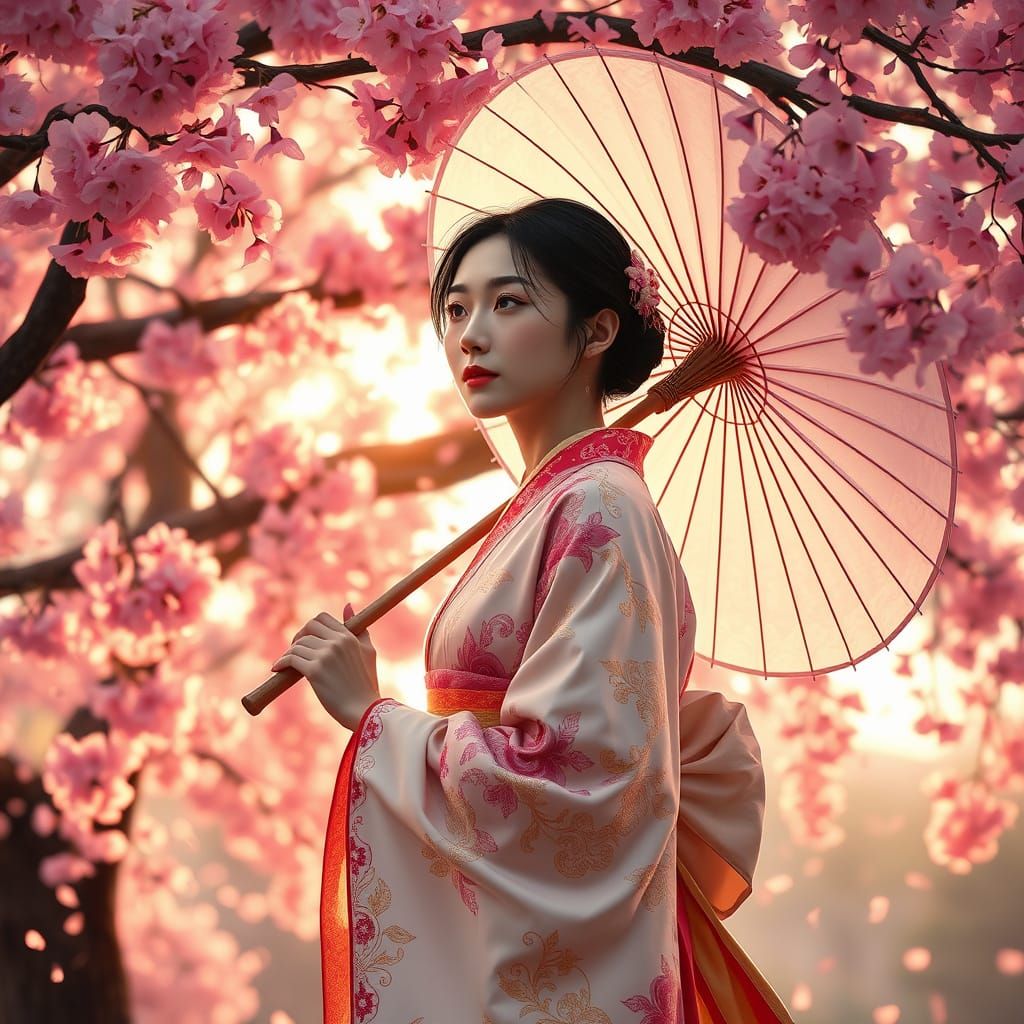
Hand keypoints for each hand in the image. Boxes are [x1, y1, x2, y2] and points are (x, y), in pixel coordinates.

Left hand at [271, 603, 379, 730]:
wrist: (364, 710)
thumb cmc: (366, 685)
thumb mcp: (368, 652)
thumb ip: (358, 629)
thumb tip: (347, 605)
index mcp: (349, 636)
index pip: (323, 618)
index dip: (311, 628)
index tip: (306, 640)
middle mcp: (337, 642)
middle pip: (308, 627)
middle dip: (299, 636)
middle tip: (295, 650)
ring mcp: (326, 655)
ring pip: (298, 645)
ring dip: (290, 654)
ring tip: (287, 664)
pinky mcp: (315, 671)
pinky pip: (291, 659)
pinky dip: (282, 663)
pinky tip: (278, 669)